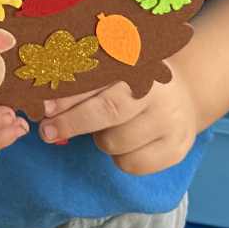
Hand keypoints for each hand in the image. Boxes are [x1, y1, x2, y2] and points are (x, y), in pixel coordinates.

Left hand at [38, 63, 199, 174]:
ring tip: (107, 128)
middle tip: (47, 131)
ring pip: (116, 142)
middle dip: (72, 123)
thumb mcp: (114, 71)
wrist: (184, 97)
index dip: (69, 94)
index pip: (99, 79)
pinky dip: (120, 158)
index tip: (45, 106)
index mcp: (139, 63)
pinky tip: (126, 143)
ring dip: (100, 140)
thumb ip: (83, 81)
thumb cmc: (135, 83)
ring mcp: (171, 121)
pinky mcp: (176, 149)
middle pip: (108, 110)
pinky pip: (132, 164)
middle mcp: (158, 92)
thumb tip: (44, 104)